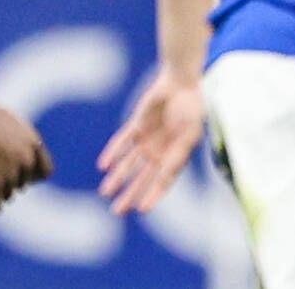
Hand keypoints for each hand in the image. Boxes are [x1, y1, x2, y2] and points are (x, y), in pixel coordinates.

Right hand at [0, 92, 52, 214]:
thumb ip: (8, 141)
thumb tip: (5, 163)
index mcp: (30, 140)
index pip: (44, 171)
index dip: (30, 178)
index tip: (14, 179)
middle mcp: (26, 157)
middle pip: (21, 183)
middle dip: (4, 183)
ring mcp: (11, 172)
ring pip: (5, 193)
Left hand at [97, 67, 203, 214]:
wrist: (181, 84)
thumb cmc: (191, 110)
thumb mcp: (189, 135)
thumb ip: (177, 154)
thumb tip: (168, 175)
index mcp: (175, 158)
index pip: (161, 183)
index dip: (151, 196)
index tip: (141, 210)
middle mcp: (160, 152)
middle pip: (142, 178)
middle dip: (129, 194)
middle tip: (116, 211)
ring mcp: (147, 140)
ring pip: (129, 164)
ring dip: (117, 177)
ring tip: (105, 192)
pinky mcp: (136, 126)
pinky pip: (121, 142)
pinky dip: (112, 153)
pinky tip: (103, 165)